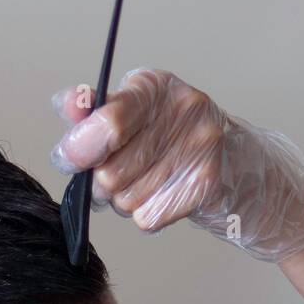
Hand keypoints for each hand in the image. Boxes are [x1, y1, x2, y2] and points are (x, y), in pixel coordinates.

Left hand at [49, 68, 303, 260]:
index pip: (107, 122)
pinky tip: (163, 197)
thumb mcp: (131, 113)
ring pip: (126, 200)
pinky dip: (147, 215)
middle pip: (109, 173)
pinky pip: (149, 217)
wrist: (236, 164)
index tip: (69, 160)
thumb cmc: (171, 138)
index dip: (79, 149)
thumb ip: (92, 111)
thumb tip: (67, 104)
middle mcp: (182, 109)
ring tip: (145, 184)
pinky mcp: (207, 183)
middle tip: (116, 177)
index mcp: (154, 85)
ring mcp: (200, 146)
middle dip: (102, 185)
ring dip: (125, 201)